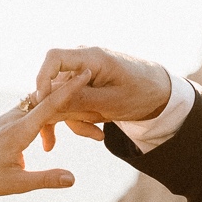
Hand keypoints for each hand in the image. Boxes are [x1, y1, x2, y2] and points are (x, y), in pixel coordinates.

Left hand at [0, 71, 91, 195]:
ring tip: (81, 98)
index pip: (51, 104)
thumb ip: (45, 179)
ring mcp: (9, 118)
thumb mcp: (16, 184)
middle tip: (96, 92)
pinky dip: (48, 108)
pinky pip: (32, 109)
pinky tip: (57, 105)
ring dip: (62, 101)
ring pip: (41, 104)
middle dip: (74, 97)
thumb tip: (73, 179)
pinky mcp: (6, 122)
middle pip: (51, 102)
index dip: (71, 88)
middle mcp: (15, 119)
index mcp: (19, 131)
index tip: (86, 72)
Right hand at [32, 46, 171, 149]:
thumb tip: (48, 103)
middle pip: (52, 85)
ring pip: (60, 99)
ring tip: (97, 135)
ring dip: (73, 120)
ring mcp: (81, 73)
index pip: (54, 58)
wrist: (159, 92)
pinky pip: (71, 103)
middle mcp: (82, 61)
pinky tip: (96, 133)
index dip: (42, 79)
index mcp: (92, 57)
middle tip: (51, 144)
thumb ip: (79, 100)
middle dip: (56, 115)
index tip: (42, 104)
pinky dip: (79, 119)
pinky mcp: (83, 85)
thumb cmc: (141, 91)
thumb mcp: (111, 102)